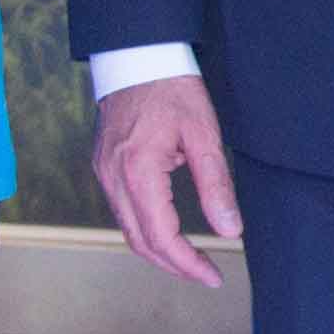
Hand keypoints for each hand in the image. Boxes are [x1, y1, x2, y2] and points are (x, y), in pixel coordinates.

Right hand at [89, 71, 245, 288]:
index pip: (161, 236)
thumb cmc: (172, 88)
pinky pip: (122, 211)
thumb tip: (229, 230)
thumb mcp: (203, 133)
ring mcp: (104, 173)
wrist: (136, 57)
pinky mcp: (104, 168)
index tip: (213, 277)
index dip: (188, 263)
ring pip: (128, 230)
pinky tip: (170, 231)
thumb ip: (215, 185)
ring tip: (192, 260)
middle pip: (140, 242)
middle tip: (207, 275)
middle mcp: (113, 177)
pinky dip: (146, 229)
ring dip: (159, 251)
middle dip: (174, 265)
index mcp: (138, 170)